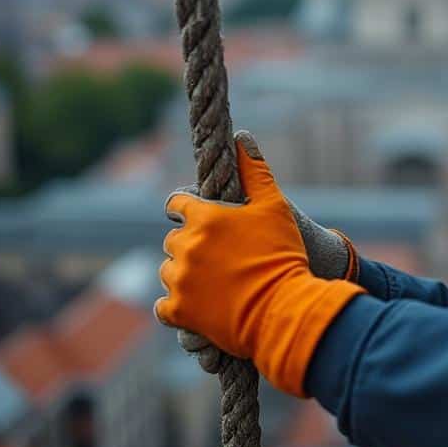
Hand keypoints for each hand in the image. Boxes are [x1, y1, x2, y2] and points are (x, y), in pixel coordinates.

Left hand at [157, 132, 364, 396]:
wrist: (284, 309)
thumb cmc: (282, 255)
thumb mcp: (275, 207)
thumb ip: (255, 169)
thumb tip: (243, 135)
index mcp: (203, 217)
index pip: (177, 202)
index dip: (188, 209)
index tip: (198, 219)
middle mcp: (184, 245)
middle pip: (174, 240)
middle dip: (191, 245)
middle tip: (220, 257)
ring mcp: (179, 279)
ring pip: (169, 271)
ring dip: (184, 274)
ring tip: (213, 282)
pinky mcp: (178, 311)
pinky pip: (163, 307)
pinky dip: (177, 307)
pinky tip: (197, 306)